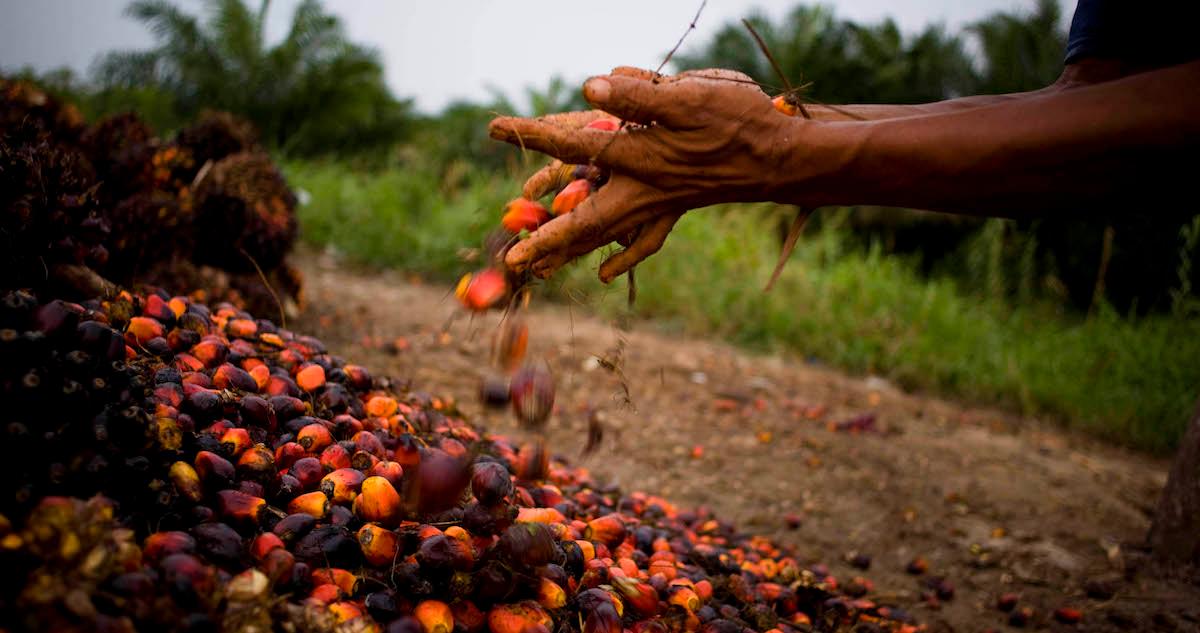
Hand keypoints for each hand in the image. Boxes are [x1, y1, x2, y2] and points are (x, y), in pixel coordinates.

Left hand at [488, 67, 794, 281]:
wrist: (782, 158)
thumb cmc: (739, 122)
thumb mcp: (689, 96)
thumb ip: (637, 93)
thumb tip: (588, 85)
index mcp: (638, 157)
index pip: (573, 142)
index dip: (533, 134)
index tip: (494, 128)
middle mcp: (641, 189)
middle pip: (582, 220)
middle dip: (546, 239)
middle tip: (513, 260)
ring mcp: (658, 204)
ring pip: (607, 236)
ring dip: (572, 253)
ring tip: (540, 272)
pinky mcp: (675, 208)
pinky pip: (644, 241)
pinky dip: (623, 257)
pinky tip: (606, 273)